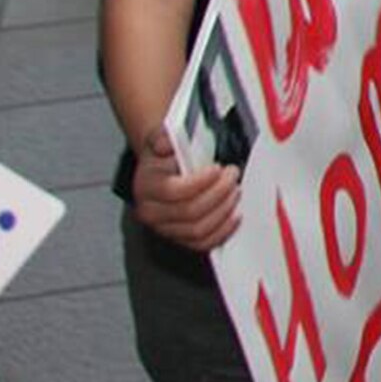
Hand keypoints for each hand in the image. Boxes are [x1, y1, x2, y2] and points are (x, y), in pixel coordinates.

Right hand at [132, 127, 242, 250]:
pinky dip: (222, 232)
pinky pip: (203, 244)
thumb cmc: (166, 155)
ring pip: (198, 230)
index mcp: (145, 187)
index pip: (173, 191)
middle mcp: (150, 213)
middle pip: (189, 212)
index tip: (218, 169)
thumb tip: (167, 143)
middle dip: (218, 194)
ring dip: (223, 212)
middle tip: (233, 177)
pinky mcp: (180, 239)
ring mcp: (165, 229)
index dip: (200, 182)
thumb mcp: (162, 138)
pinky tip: (234, 215)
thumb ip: (163, 137)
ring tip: (235, 192)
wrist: (163, 168)